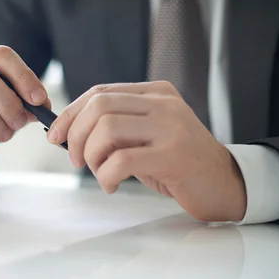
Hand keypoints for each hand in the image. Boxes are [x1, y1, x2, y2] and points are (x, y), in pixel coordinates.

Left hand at [48, 81, 246, 221]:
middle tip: (76, 161)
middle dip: (75, 136)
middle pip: (99, 107)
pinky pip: (121, 160)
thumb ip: (114, 128)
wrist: (223, 184)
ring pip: (106, 130)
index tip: (55, 136)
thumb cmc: (176, 163)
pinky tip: (112, 185)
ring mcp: (170, 127)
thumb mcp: (145, 136)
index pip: (99, 92)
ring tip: (101, 174)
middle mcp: (163, 104)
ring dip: (91, 157)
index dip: (70, 114)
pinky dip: (106, 176)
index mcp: (155, 93)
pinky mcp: (172, 155)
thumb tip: (64, 133)